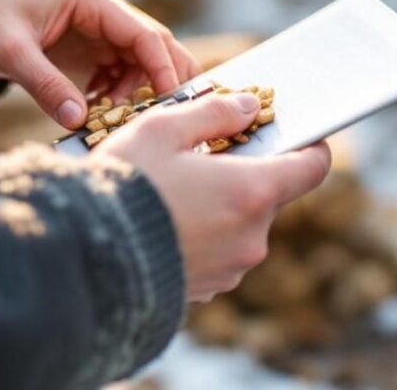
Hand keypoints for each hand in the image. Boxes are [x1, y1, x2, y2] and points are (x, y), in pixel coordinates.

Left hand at [0, 0, 199, 128]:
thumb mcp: (12, 53)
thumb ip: (45, 85)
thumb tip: (78, 120)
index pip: (145, 34)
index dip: (162, 67)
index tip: (170, 100)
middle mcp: (106, 10)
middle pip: (155, 44)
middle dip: (164, 79)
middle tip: (168, 115)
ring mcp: (102, 28)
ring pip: (142, 61)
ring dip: (138, 90)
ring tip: (112, 113)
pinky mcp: (95, 46)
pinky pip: (123, 71)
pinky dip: (120, 92)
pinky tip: (98, 106)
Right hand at [94, 92, 331, 301]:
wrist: (85, 256)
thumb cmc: (124, 184)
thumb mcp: (163, 129)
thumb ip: (214, 113)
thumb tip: (249, 107)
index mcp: (251, 191)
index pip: (311, 167)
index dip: (309, 146)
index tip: (294, 134)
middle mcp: (252, 236)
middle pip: (267, 194)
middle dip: (240, 173)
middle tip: (199, 157)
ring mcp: (231, 269)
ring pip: (239, 225)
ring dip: (218, 206)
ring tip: (170, 192)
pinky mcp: (206, 290)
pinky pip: (216, 253)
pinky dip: (199, 235)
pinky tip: (162, 223)